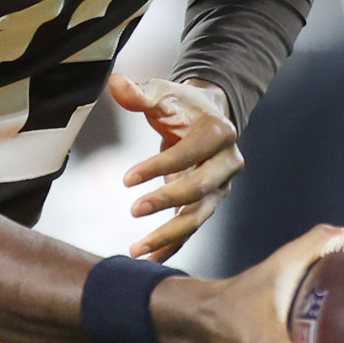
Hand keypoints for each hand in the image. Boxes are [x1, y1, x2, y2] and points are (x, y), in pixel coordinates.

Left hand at [112, 74, 241, 262]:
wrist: (204, 117)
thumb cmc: (179, 105)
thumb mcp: (161, 93)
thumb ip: (139, 93)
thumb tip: (116, 83)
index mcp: (219, 132)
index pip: (189, 154)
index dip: (158, 167)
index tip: (126, 179)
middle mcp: (228, 162)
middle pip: (200, 188)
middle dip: (166, 201)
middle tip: (133, 210)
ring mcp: (221, 186)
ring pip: (198, 216)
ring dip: (168, 235)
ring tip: (137, 250)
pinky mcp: (210, 202)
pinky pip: (191, 228)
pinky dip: (172, 245)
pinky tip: (149, 259)